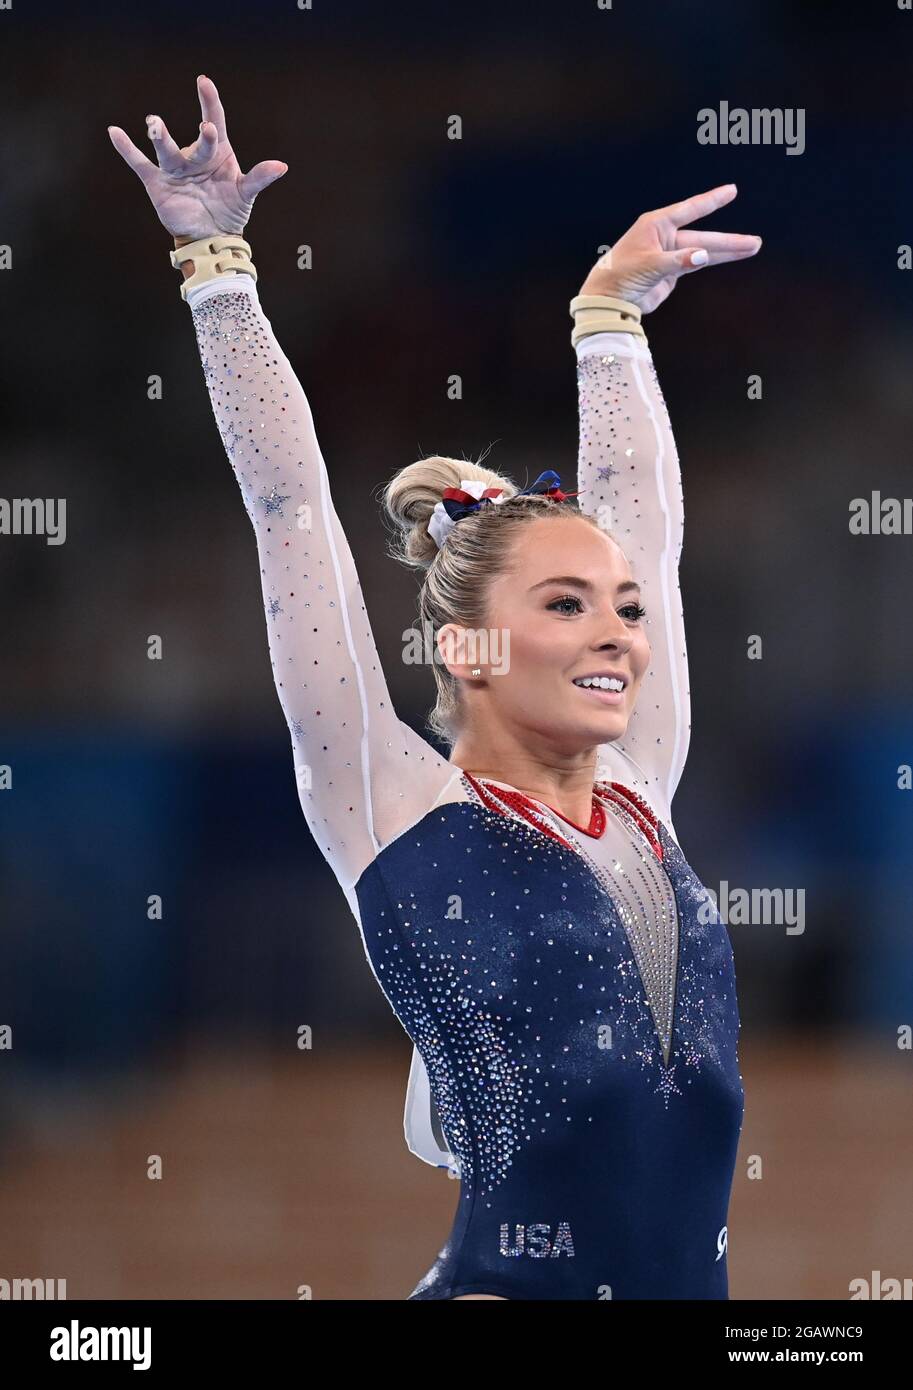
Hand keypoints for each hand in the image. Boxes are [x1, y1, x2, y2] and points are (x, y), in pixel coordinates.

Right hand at [108, 74, 286, 238]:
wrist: (210, 237)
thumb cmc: (229, 211)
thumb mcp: (245, 194)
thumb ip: (259, 178)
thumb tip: (281, 166)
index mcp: (216, 153)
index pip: (214, 121)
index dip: (210, 102)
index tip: (204, 83)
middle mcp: (194, 157)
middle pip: (196, 142)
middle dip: (202, 138)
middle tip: (206, 129)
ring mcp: (175, 169)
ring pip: (166, 150)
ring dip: (160, 137)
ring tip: (154, 123)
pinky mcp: (158, 183)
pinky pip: (139, 164)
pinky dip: (127, 150)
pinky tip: (115, 132)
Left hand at [578, 184, 760, 313]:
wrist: (608, 299)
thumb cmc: (621, 275)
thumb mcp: (649, 265)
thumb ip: (677, 261)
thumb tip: (703, 256)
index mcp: (657, 225)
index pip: (691, 209)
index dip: (712, 201)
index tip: (732, 190)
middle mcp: (665, 236)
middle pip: (704, 236)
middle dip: (729, 240)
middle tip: (755, 242)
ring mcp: (670, 254)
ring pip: (704, 250)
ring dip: (726, 251)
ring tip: (752, 247)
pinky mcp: (671, 271)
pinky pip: (696, 264)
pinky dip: (712, 261)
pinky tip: (731, 257)